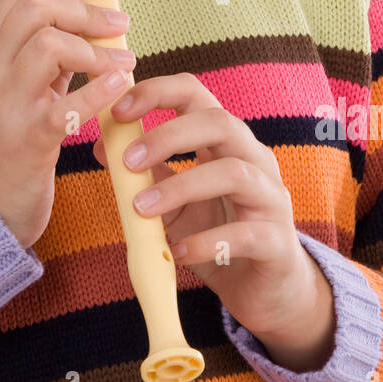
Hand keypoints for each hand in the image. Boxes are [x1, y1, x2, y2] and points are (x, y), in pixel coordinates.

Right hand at [0, 0, 137, 249]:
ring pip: (47, 45)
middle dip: (87, 9)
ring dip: (96, 49)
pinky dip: (100, 91)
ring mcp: (7, 104)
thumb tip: (93, 8)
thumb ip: (43, 47)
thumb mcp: (15, 82)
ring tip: (123, 62)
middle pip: (36, 5)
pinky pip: (67, 106)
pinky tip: (120, 86)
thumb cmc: (7, 137)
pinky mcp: (28, 141)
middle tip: (120, 24)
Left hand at [94, 72, 334, 354]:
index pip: (196, 94)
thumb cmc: (217, 234)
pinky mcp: (278, 242)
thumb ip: (148, 175)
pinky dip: (206, 241)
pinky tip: (177, 252)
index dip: (156, 92)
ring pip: (234, 173)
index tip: (117, 109)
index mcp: (225, 141)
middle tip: (128, 161)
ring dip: (181, 187)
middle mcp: (254, 159)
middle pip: (219, 122)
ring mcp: (271, 198)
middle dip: (168, 136)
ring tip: (142, 209)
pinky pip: (245, 234)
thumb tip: (104, 147)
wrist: (264, 289)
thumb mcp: (175, 202)